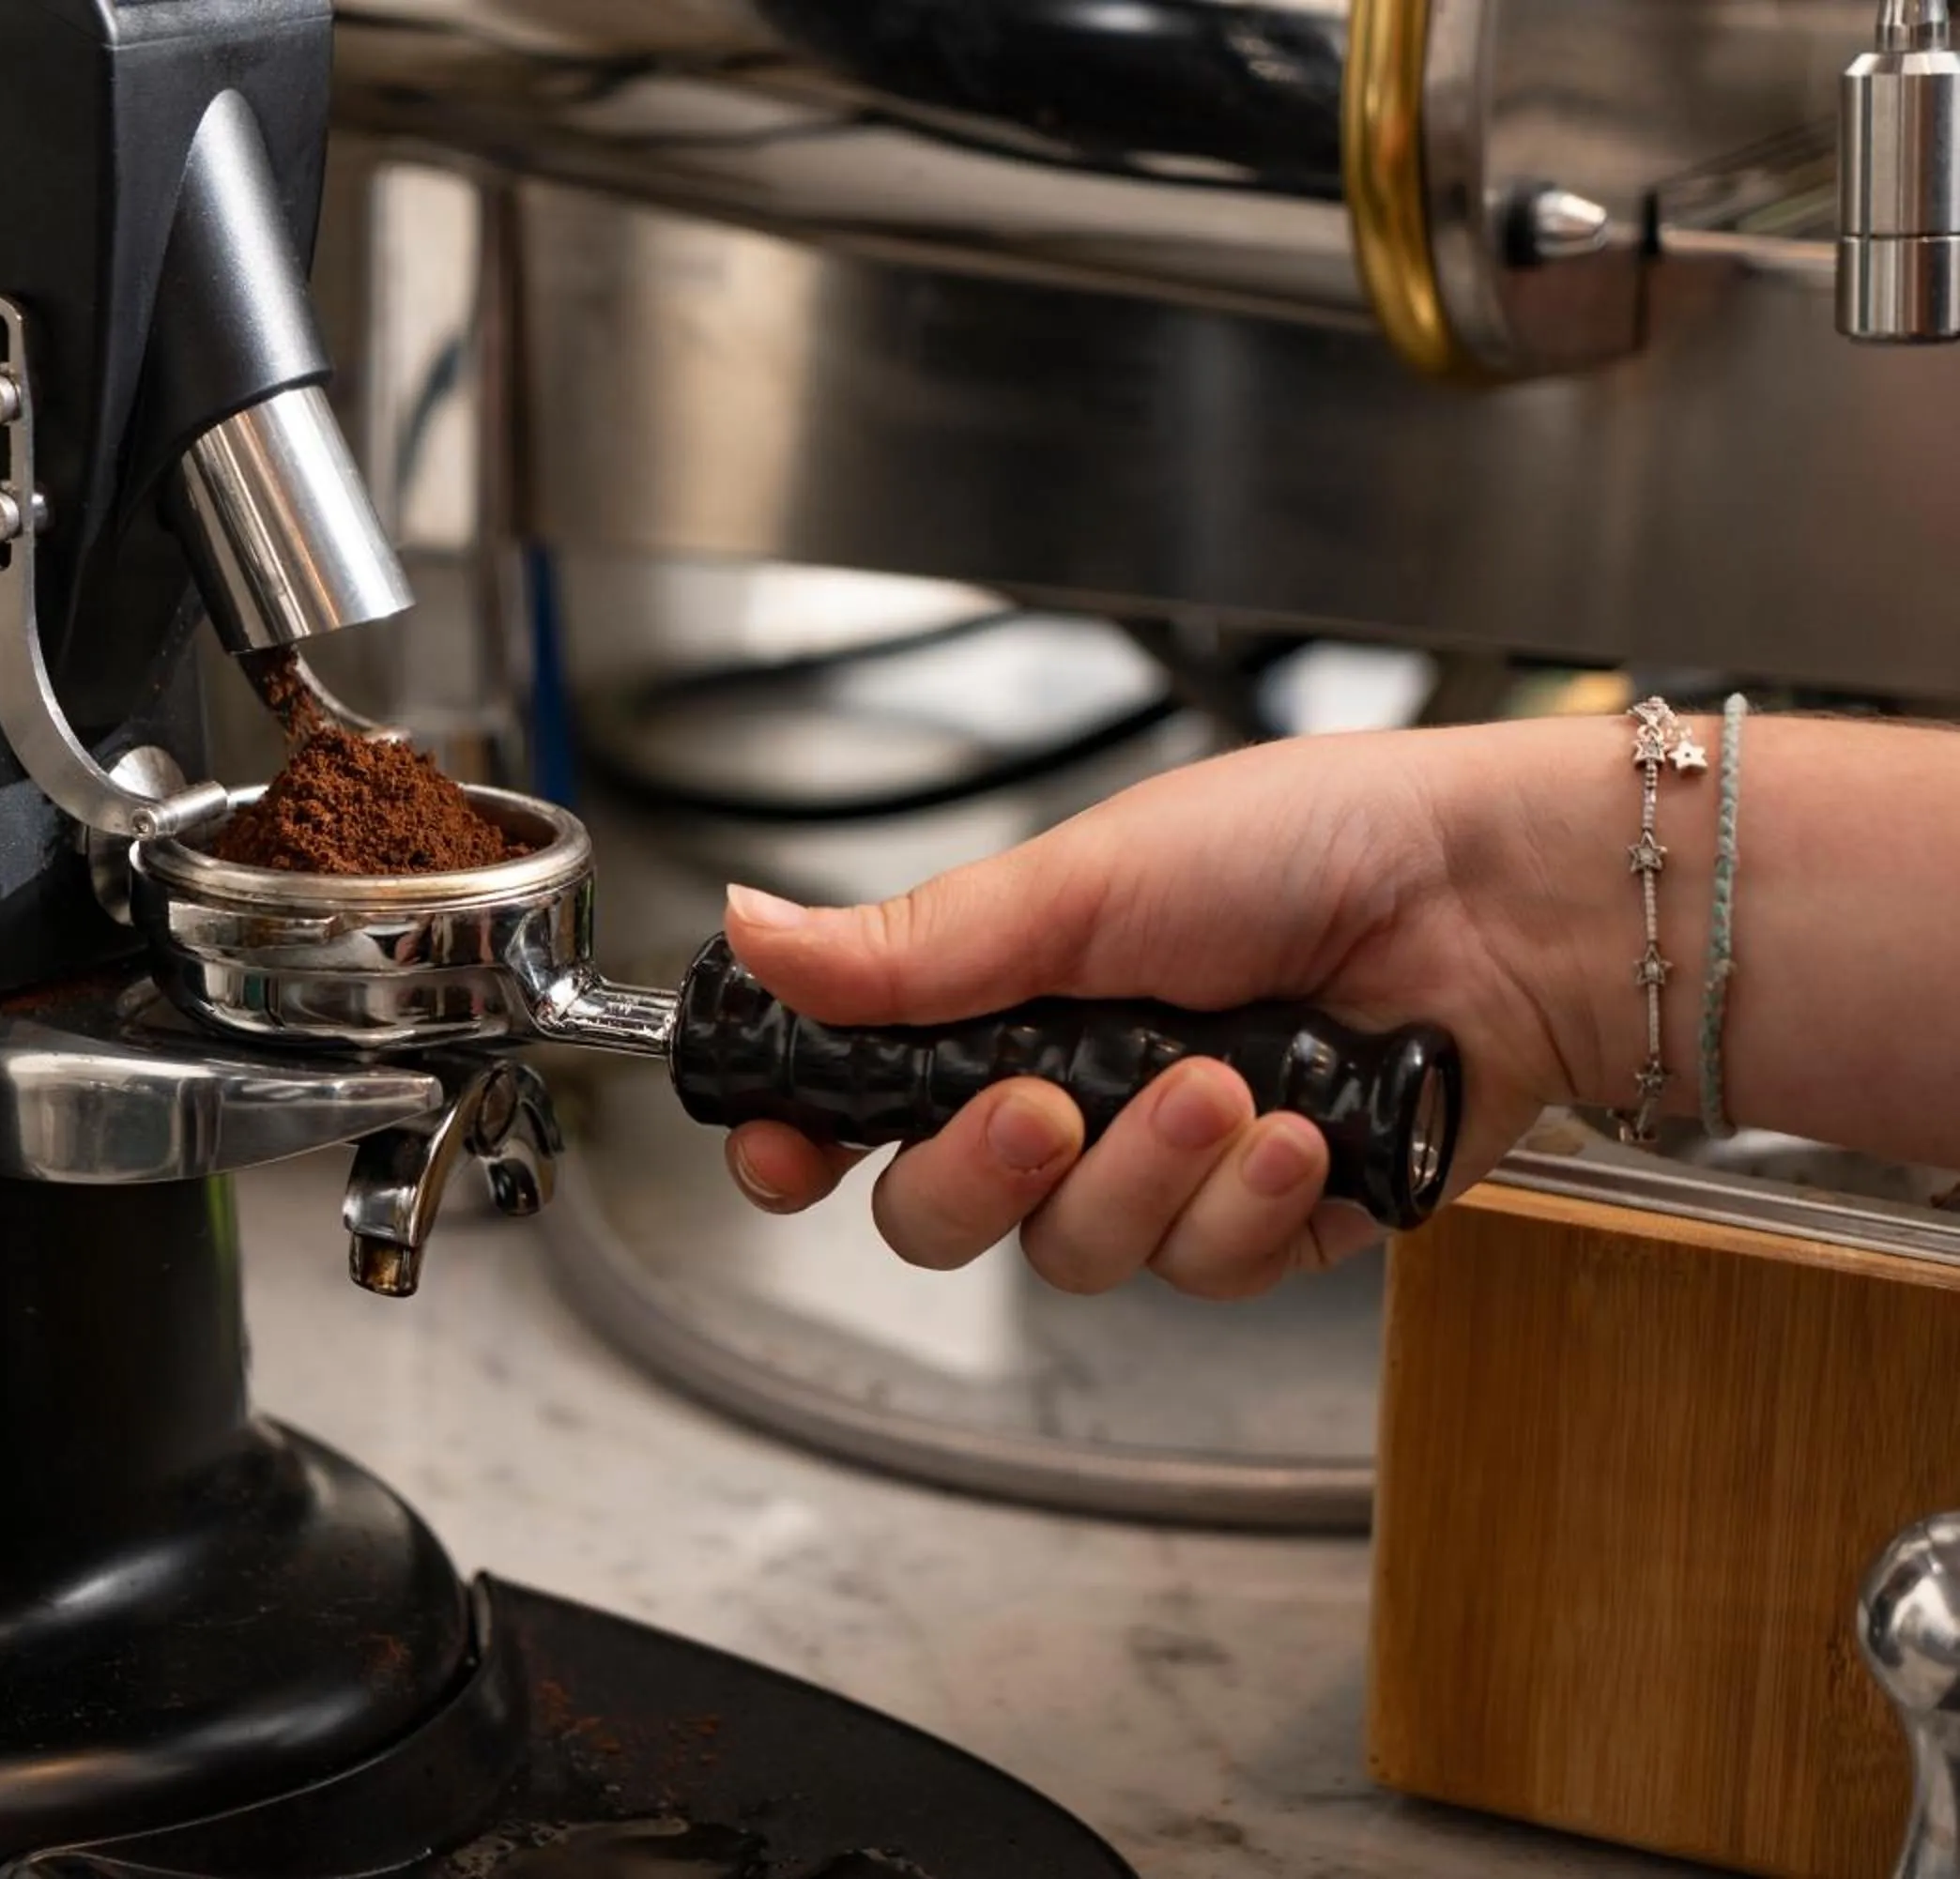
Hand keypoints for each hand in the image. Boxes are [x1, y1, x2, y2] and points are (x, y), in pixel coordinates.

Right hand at [719, 730, 1580, 1298]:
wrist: (1499, 902)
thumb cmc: (1310, 848)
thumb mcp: (1083, 883)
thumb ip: (912, 947)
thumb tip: (751, 929)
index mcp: (1002, 1004)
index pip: (858, 1107)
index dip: (805, 1145)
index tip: (790, 1155)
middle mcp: (1067, 1098)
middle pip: (939, 1215)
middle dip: (982, 1174)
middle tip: (1045, 1107)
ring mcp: (1161, 1171)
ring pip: (1073, 1255)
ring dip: (1146, 1174)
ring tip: (1226, 1085)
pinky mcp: (1261, 1229)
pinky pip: (1201, 1274)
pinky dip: (1247, 1204)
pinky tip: (1298, 1130)